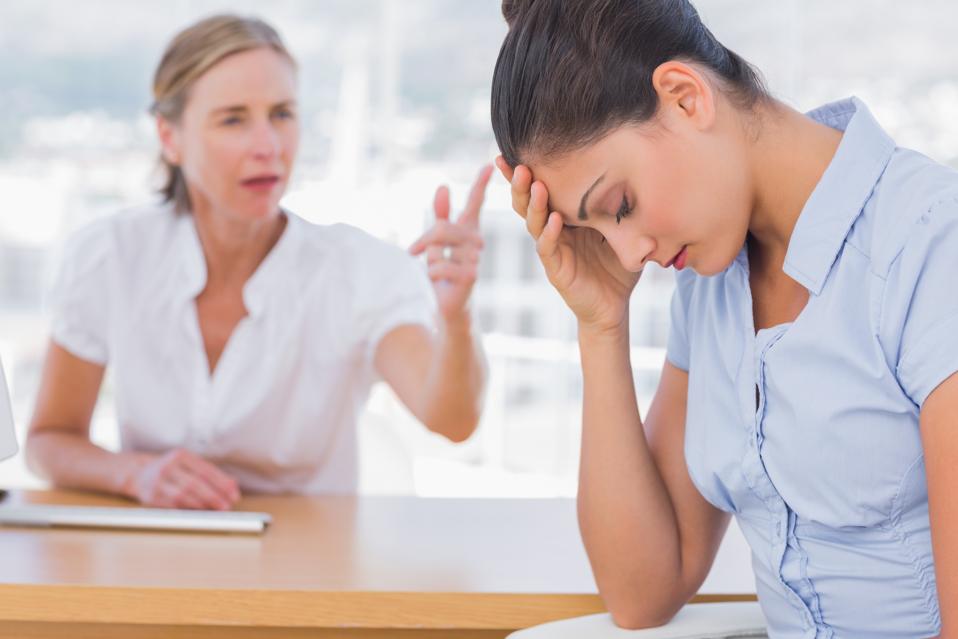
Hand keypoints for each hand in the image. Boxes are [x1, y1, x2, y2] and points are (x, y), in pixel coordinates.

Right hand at [126, 448, 240, 509]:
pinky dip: (189, 509)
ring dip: (203, 504)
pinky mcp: (151, 497)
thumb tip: (231, 484)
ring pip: (184, 495)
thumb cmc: (170, 468)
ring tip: (217, 509)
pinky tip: (200, 511)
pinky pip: (173, 505)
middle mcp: (168, 467)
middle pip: (195, 483)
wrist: (138, 473)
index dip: (222, 482)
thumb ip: (207, 472)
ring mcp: (158, 482)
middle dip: (214, 495)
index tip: (233, 493)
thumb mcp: (187, 463)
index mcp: (180, 455)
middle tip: (227, 505)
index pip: (205, 469)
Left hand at [410, 165, 492, 321]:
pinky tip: (437, 283)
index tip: (489, 164)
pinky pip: (439, 264)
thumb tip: (444, 186)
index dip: (481, 184)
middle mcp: (475, 243)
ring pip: (440, 245)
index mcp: (468, 232)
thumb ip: (440, 216)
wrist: (448, 308)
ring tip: (431, 273)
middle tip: (411, 251)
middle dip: (425, 238)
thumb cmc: (442, 275)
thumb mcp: (437, 243)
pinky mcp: (470, 276)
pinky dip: (430, 274)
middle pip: (444, 227)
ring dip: (427, 260)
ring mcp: (475, 259)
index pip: (475, 204)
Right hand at [495, 157, 640, 333]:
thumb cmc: (618, 263)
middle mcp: (552, 229)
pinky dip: (549, 233)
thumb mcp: (621, 226)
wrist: (615, 305)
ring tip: (535, 185)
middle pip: (528, 201)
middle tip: (518, 163)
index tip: (518, 147)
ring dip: (533, 203)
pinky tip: (554, 219)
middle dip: (520, 182)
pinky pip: (548, 248)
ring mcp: (552, 249)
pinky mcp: (556, 269)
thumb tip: (641, 165)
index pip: (541, 188)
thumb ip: (620, 202)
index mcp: (564, 215)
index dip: (527, 170)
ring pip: (533, 222)